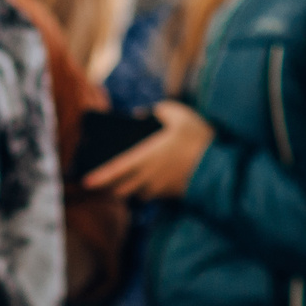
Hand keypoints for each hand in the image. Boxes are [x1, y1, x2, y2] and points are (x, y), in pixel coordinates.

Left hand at [87, 101, 215, 200]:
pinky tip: (144, 179)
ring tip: (121, 180)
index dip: (98, 177)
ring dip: (127, 188)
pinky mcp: (170, 194)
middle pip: (120, 189)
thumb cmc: (198, 138)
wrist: (220, 167)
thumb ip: (159, 111)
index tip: (86, 181)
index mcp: (146, 158)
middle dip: (109, 186)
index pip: (115, 171)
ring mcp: (159, 188)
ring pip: (135, 193)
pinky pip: (150, 194)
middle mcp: (148, 177)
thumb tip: (142, 114)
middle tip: (101, 181)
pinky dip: (143, 189)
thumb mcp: (179, 115)